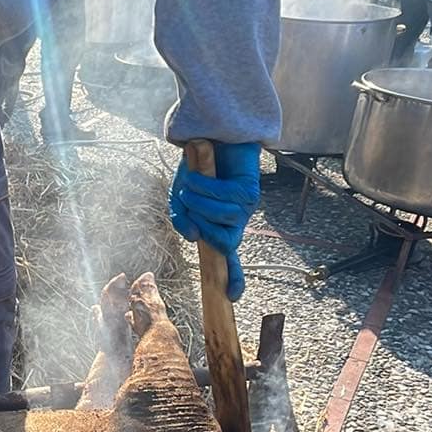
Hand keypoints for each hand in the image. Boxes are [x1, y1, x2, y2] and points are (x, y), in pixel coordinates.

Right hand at [169, 141, 261, 300]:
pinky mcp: (250, 190)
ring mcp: (246, 207)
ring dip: (200, 200)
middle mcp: (235, 220)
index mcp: (219, 226)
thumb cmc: (196, 168)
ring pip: (223, 218)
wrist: (209, 135)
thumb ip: (182, 218)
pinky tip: (200, 174)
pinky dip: (206, 186)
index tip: (232, 295)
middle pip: (224, 243)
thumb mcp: (180, 198)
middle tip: (189, 202)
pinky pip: (226, 198)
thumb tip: (193, 237)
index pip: (229, 258)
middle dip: (202, 226)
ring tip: (193, 182)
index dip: (232, 277)